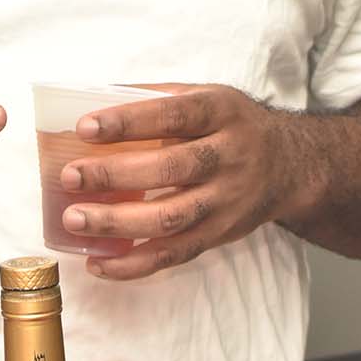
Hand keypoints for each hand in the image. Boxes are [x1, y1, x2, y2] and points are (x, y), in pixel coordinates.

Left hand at [58, 83, 303, 280]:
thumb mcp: (207, 96)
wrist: (290, 165)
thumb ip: (158, 97)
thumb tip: (93, 97)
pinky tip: (99, 262)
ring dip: (118, 223)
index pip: (172, 115)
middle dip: (115, 174)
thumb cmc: (231, 125)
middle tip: (70, 177)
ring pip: (170, 219)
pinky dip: (135, 264)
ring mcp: (226, 201)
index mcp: (220, 112)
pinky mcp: (220, 234)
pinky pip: (175, 254)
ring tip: (75, 220)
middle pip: (170, 169)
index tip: (86, 127)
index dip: (128, 122)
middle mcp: (229, 156)